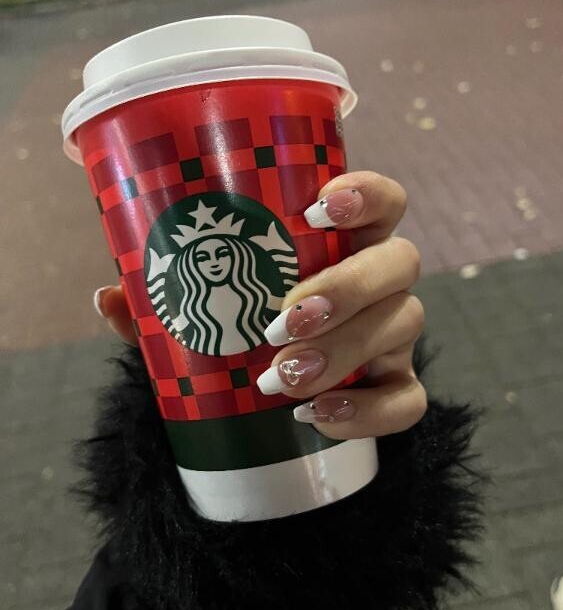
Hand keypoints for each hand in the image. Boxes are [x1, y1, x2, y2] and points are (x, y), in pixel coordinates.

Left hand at [94, 171, 426, 439]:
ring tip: (278, 378)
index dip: (366, 194)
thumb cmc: (240, 325)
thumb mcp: (200, 305)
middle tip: (280, 320)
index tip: (317, 207)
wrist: (266, 391)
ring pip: (404, 325)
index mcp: (344, 240)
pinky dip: (368, 411)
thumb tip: (106, 298)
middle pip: (400, 262)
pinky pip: (409, 399)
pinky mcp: (396, 385)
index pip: (383, 200)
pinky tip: (315, 416)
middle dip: (345, 287)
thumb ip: (161, 298)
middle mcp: (381, 280)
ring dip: (342, 351)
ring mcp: (395, 334)